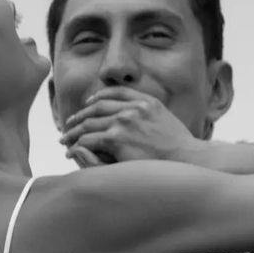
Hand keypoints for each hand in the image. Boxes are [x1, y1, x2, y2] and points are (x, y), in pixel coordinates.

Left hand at [60, 86, 198, 162]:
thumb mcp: (167, 121)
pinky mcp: (117, 139)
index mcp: (147, 101)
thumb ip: (149, 114)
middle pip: (97, 107)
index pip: (115, 93)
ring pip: (89, 124)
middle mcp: (134, 108)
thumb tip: (137, 117)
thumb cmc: (180, 148)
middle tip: (68, 124)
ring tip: (64, 140)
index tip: (87, 104)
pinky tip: (70, 151)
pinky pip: (90, 139)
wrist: (189, 160)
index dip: (97, 98)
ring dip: (74, 132)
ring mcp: (125, 122)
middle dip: (80, 116)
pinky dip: (77, 145)